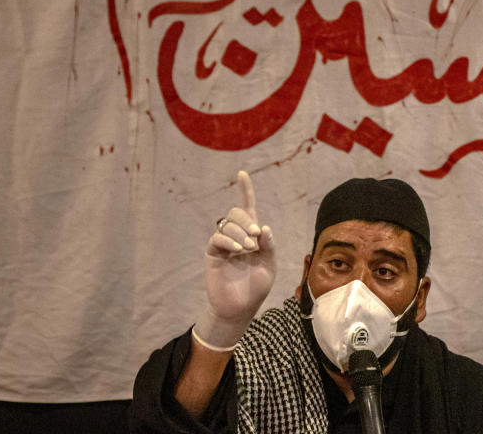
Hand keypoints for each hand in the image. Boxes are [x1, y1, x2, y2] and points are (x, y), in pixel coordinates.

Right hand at [193, 171, 274, 349]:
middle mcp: (236, 236)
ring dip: (241, 232)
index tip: (242, 173)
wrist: (239, 308)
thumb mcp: (269, 266)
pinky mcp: (213, 253)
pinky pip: (218, 238)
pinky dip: (229, 240)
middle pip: (236, 212)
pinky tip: (238, 249)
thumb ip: (269, 247)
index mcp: (252, 236)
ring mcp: (223, 244)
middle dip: (247, 220)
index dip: (245, 190)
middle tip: (256, 236)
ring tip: (249, 248)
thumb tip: (264, 227)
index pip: (248, 208)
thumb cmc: (255, 288)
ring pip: (227, 223)